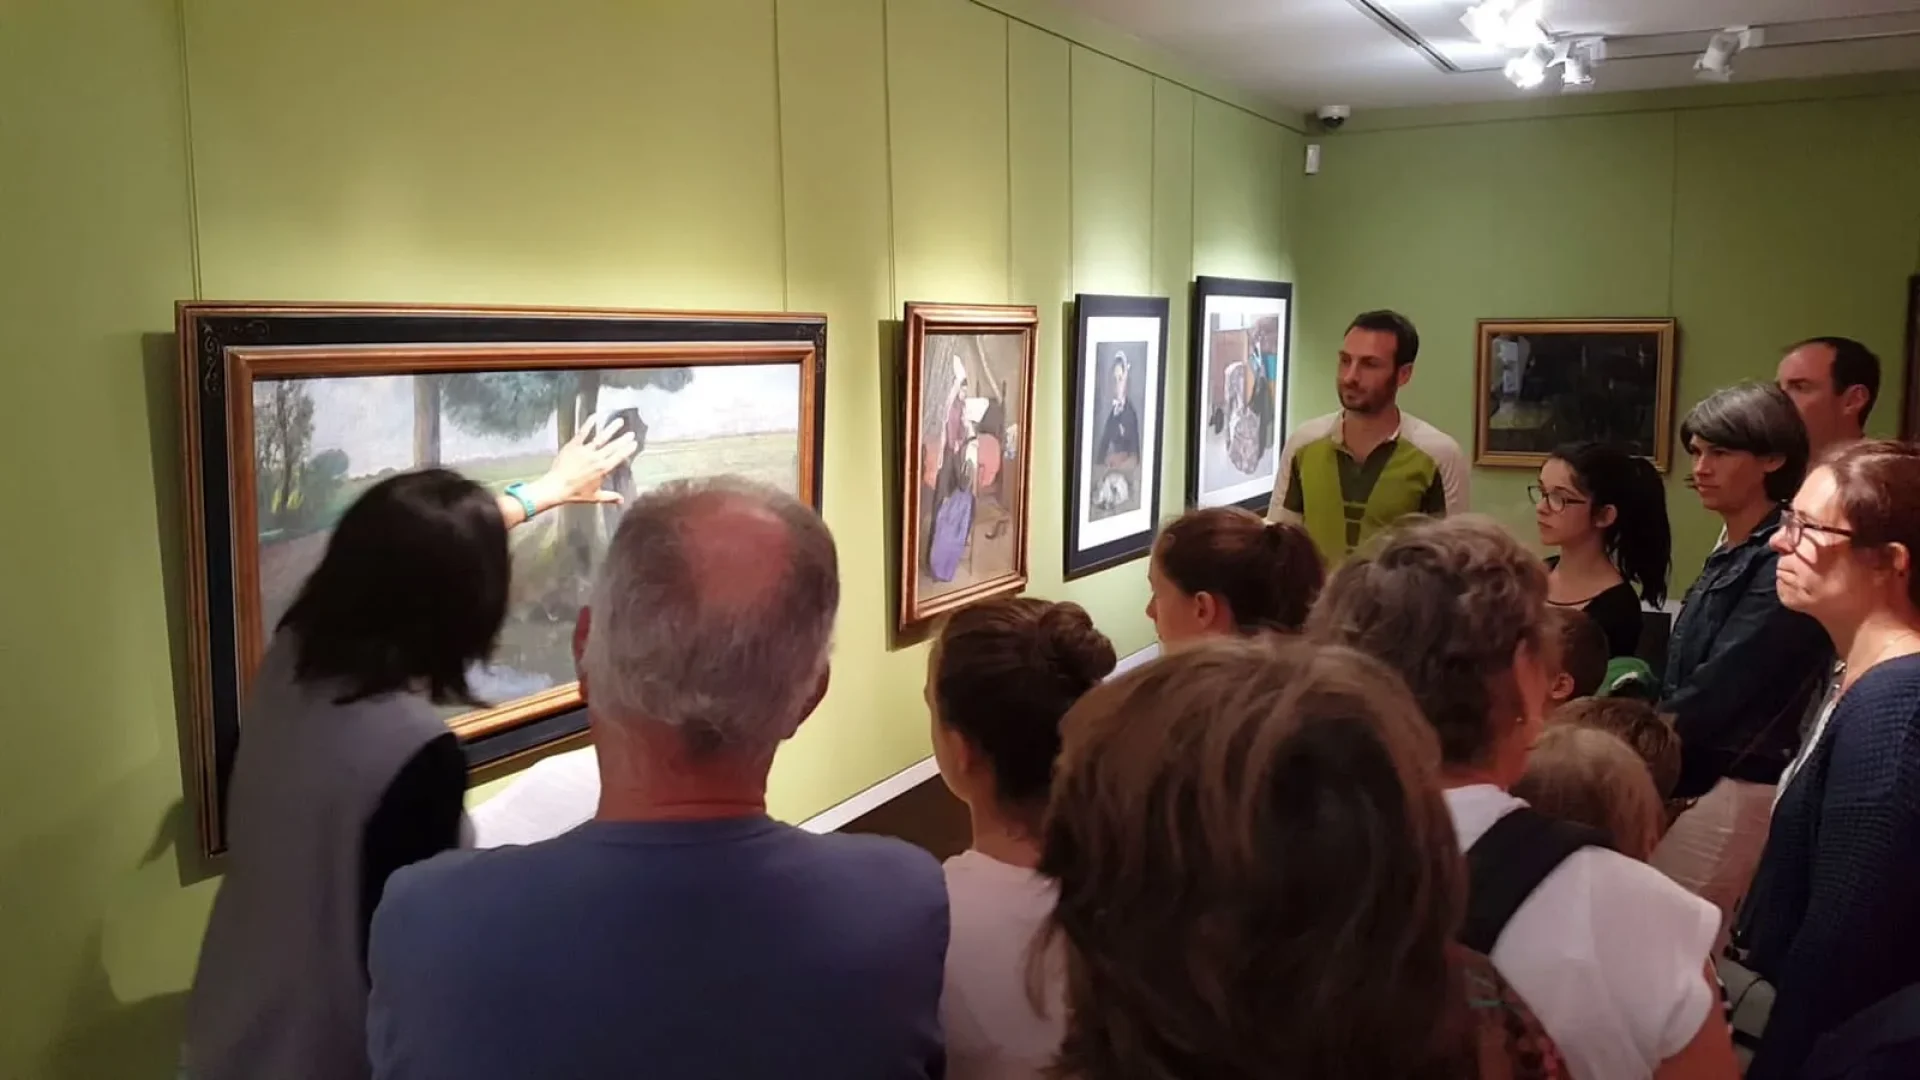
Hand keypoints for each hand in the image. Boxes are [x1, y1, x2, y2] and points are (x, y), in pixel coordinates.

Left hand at [522, 416, 638, 513]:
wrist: (556, 487)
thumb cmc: (575, 493)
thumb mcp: (595, 497)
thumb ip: (610, 497)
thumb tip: (621, 500)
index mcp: (603, 469)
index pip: (619, 456)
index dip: (628, 449)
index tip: (634, 443)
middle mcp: (596, 458)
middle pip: (613, 446)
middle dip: (623, 439)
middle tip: (631, 433)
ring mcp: (585, 450)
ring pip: (602, 437)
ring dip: (611, 429)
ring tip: (620, 421)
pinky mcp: (574, 446)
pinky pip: (583, 432)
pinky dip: (589, 424)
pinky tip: (596, 416)